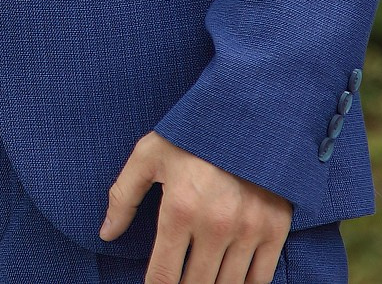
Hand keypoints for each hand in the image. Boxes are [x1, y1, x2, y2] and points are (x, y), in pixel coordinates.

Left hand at [103, 131, 291, 283]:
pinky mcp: (275, 229)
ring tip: (199, 280)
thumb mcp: (148, 155)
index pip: (162, 274)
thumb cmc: (191, 135)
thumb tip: (107, 233)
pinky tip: (230, 279)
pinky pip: (262, 278)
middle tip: (176, 283)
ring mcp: (248, 231)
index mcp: (179, 210)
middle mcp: (215, 226)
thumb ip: (123, 196)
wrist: (249, 115)